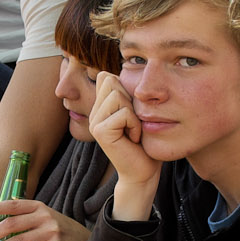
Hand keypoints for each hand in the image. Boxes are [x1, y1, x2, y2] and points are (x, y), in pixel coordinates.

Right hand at [88, 71, 160, 219]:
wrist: (143, 172)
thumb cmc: (145, 142)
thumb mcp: (137, 111)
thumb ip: (127, 93)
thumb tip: (121, 69)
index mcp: (101, 106)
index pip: (107, 76)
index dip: (125, 88)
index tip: (132, 112)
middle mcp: (94, 112)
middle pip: (111, 81)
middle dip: (130, 99)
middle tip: (133, 122)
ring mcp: (94, 122)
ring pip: (117, 95)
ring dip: (133, 113)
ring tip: (133, 130)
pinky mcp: (100, 132)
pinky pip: (123, 113)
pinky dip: (135, 125)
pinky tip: (133, 138)